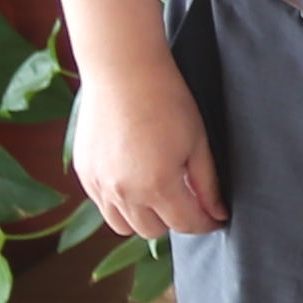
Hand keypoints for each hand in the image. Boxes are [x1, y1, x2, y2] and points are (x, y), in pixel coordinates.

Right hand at [67, 45, 226, 240]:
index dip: (205, 224)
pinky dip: (119, 203)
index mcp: (158, 186)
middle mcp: (124, 193)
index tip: (214, 217)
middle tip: (187, 200)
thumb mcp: (198, 142)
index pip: (186, 225)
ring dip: (143, 218)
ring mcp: (99, 185)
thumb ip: (207, 184)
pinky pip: (103, 205)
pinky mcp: (84, 173)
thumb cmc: (167, 100)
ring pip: (123, 226)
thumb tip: (217, 213)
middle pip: (153, 232)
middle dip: (174, 220)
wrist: (123, 70)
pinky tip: (133, 180)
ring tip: (157, 193)